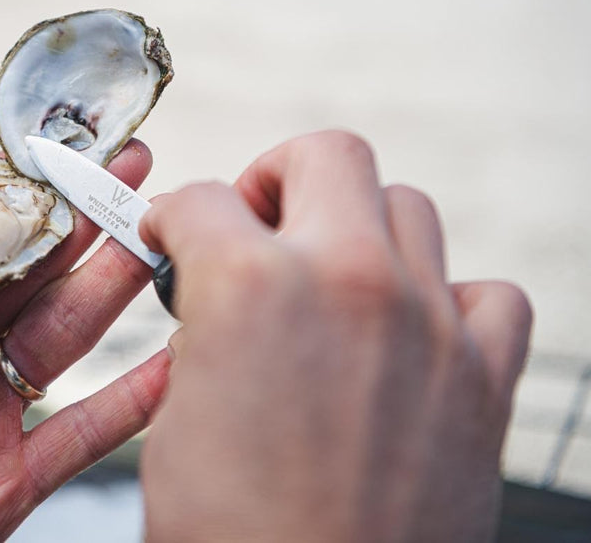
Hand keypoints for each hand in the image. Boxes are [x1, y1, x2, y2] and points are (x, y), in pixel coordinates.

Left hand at [0, 140, 167, 541]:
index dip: (22, 199)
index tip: (66, 152)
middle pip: (37, 281)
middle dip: (88, 225)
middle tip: (138, 175)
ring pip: (68, 341)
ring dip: (117, 292)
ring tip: (165, 243)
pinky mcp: (6, 482)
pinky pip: (80, 439)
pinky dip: (131, 406)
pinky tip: (175, 366)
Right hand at [139, 131, 531, 541]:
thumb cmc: (231, 537)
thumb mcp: (178, 418)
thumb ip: (203, 333)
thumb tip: (218, 303)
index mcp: (251, 288)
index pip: (202, 199)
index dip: (173, 216)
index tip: (172, 233)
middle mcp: (349, 283)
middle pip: (326, 155)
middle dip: (274, 178)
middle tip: (254, 222)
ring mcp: (428, 324)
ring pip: (408, 207)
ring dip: (356, 228)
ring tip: (328, 276)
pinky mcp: (481, 379)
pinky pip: (487, 294)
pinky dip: (447, 297)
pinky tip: (410, 329)